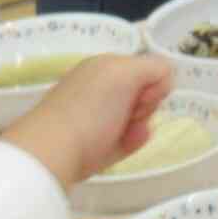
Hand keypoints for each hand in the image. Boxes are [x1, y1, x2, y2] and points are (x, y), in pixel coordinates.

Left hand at [2, 53, 173, 188]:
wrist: (54, 151)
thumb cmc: (91, 108)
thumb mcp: (126, 72)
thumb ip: (154, 67)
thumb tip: (163, 80)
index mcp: (105, 67)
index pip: (147, 68)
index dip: (152, 81)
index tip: (141, 93)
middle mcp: (101, 88)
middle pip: (145, 93)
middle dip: (148, 104)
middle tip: (132, 113)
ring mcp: (99, 117)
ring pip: (139, 117)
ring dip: (142, 124)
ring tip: (127, 134)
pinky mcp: (98, 145)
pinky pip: (129, 139)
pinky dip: (133, 141)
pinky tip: (126, 144)